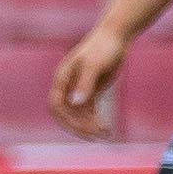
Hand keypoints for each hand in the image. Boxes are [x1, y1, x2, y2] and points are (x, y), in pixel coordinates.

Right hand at [48, 25, 126, 140]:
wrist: (115, 37)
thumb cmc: (102, 47)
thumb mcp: (94, 65)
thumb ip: (85, 83)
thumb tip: (75, 102)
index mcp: (62, 79)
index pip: (57, 105)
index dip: (67, 120)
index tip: (84, 128)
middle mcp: (68, 86)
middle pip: (67, 114)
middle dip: (79, 127)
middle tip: (96, 135)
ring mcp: (78, 90)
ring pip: (78, 115)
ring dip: (89, 126)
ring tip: (106, 134)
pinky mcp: (90, 92)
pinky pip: (89, 112)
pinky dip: (96, 121)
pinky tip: (107, 129)